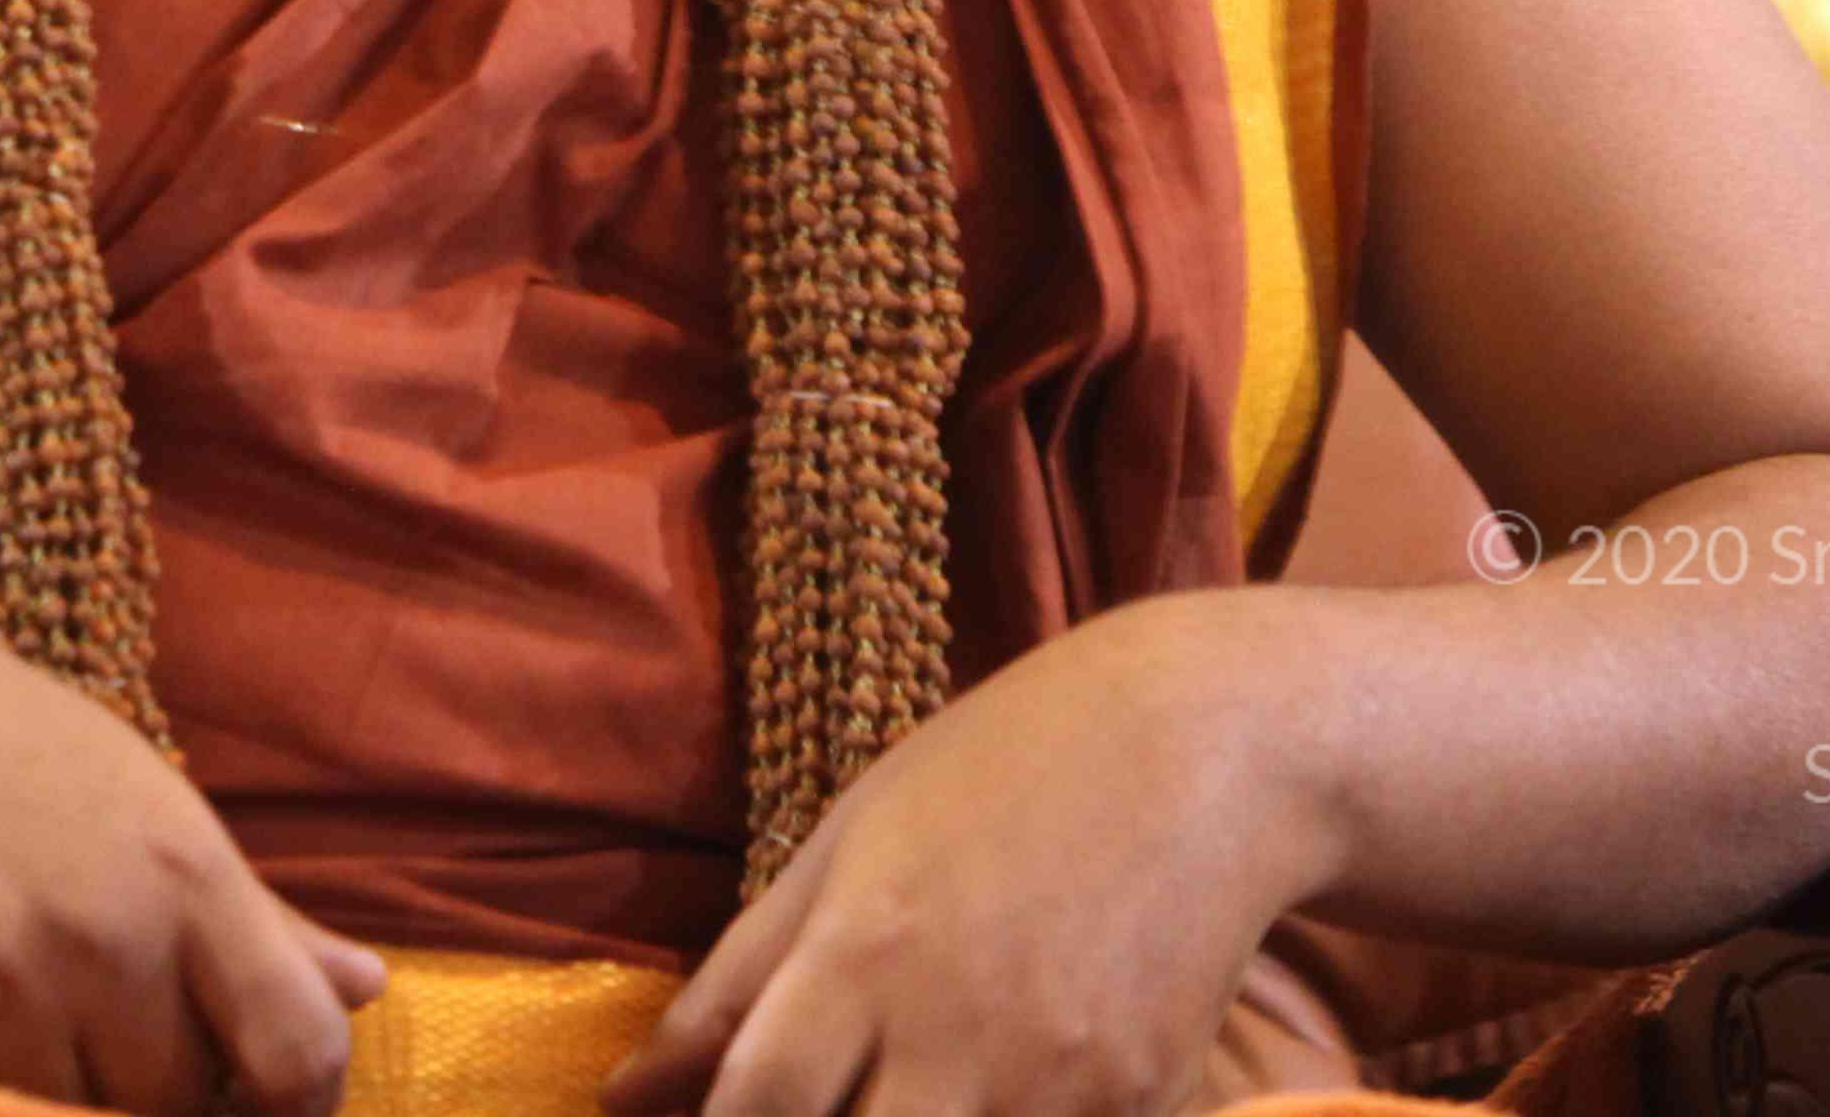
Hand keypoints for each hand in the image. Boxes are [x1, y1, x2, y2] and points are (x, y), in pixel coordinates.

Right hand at [0, 557, 384, 1116]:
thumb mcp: (129, 796)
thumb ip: (254, 915)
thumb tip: (372, 990)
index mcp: (183, 870)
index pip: (300, 1051)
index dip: (288, 1107)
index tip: (248, 1107)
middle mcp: (104, 933)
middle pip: (172, 1104)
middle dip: (133, 1085)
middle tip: (61, 999)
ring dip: (22, 1077)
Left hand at [603, 597, 1344, 1116]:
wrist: (1207, 748)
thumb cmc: (1000, 770)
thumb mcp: (846, 842)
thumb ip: (734, 984)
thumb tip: (622, 1098)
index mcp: (864, 954)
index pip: (754, 1109)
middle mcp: (956, 1036)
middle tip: (827, 1101)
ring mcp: (1059, 1087)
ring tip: (904, 1088)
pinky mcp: (1145, 1108)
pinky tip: (998, 1089)